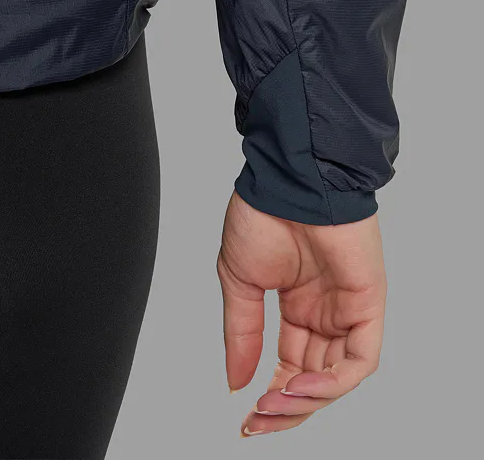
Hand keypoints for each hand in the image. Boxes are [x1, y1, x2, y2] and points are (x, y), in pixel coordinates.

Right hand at [217, 191, 386, 436]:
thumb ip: (241, 333)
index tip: (248, 415)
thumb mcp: (239, 283)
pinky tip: (299, 387)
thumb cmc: (262, 218)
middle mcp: (325, 313)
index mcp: (297, 307)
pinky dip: (332, 382)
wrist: (285, 182)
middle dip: (286, 407)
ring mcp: (347, 309)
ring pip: (337, 376)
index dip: (271, 395)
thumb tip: (235, 380)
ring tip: (272, 406)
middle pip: (314, 379)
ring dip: (305, 400)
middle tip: (258, 421)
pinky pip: (360, 358)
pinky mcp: (367, 302)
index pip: (290, 365)